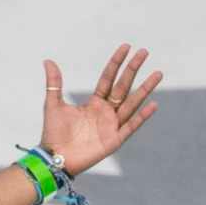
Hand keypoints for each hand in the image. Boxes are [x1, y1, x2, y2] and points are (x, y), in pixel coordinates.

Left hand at [40, 44, 161, 175]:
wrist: (55, 158)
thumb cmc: (53, 133)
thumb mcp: (53, 104)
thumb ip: (54, 83)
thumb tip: (48, 60)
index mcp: (94, 102)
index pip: (109, 78)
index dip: (117, 63)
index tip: (126, 47)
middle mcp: (106, 112)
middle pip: (124, 86)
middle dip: (133, 69)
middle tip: (144, 51)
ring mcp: (112, 125)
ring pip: (132, 103)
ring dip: (145, 89)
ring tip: (158, 74)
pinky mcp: (114, 140)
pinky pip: (131, 126)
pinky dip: (142, 116)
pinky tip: (153, 104)